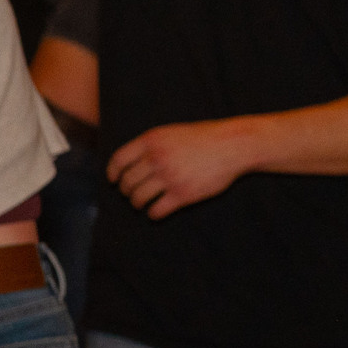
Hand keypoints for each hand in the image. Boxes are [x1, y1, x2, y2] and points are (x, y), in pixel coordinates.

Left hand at [108, 119, 254, 220]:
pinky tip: (157, 212)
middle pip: (127, 182)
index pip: (118, 161)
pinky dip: (153, 214)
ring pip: (137, 198)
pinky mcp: (182, 195)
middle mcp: (157, 158)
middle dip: (126, 191)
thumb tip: (128, 163)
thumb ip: (150, 145)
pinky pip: (156, 211)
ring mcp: (169, 177)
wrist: (234, 145)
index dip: (113, 173)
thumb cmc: (203, 138)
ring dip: (137, 204)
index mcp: (151, 141)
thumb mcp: (171, 133)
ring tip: (142, 203)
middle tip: (132, 194)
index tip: (113, 181)